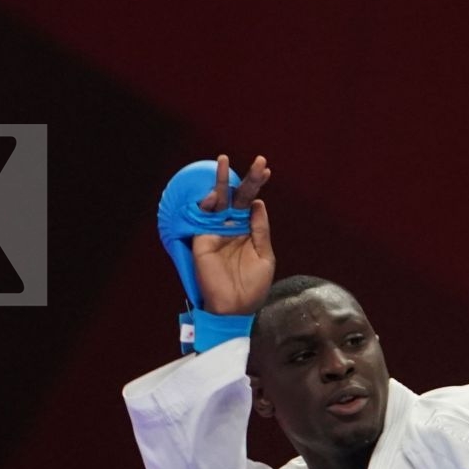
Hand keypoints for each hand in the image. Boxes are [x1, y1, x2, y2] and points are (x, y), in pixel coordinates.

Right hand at [192, 154, 273, 313]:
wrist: (236, 307)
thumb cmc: (253, 286)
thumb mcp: (264, 255)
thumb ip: (260, 230)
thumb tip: (257, 203)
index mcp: (248, 230)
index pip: (252, 202)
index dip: (257, 186)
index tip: (266, 169)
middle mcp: (231, 226)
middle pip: (237, 197)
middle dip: (247, 178)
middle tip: (259, 160)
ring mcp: (216, 231)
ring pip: (218, 201)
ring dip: (221, 181)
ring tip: (223, 161)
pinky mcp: (202, 239)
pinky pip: (203, 218)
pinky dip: (208, 204)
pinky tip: (216, 194)